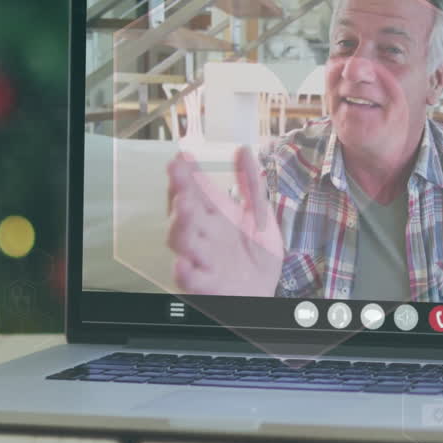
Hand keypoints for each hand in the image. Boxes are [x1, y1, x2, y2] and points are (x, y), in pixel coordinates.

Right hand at [166, 146, 284, 296]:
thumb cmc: (256, 255)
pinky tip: (182, 263)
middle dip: (181, 191)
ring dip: (180, 224)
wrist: (264, 293)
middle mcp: (202, 235)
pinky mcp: (206, 285)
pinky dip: (185, 273)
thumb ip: (250, 184)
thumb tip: (243, 149)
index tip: (182, 155)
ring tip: (183, 206)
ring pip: (183, 242)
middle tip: (178, 173)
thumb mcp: (259, 215)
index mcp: (212, 217)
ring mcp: (202, 259)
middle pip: (185, 211)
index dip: (187, 174)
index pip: (195, 191)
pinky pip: (191, 280)